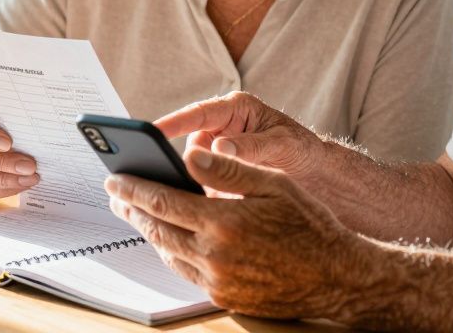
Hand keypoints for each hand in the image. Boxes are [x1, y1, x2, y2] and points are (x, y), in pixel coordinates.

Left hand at [105, 148, 376, 319]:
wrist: (337, 277)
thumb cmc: (310, 225)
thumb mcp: (274, 184)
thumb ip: (229, 170)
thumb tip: (190, 154)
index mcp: (223, 222)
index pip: (162, 201)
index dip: (134, 188)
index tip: (114, 178)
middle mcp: (214, 256)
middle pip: (157, 229)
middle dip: (132, 209)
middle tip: (116, 195)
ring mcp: (218, 281)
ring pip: (168, 253)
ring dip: (149, 231)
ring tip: (138, 213)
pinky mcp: (225, 297)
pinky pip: (187, 272)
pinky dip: (172, 252)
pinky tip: (170, 240)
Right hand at [155, 91, 325, 183]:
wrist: (316, 174)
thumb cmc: (302, 149)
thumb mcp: (282, 144)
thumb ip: (252, 146)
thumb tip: (220, 148)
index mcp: (236, 109)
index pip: (198, 113)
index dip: (173, 123)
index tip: (152, 132)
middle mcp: (221, 128)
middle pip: (188, 143)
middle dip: (176, 159)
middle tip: (161, 174)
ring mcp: (218, 151)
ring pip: (192, 167)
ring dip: (189, 181)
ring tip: (183, 197)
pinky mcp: (218, 173)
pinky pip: (200, 183)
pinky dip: (198, 195)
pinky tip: (198, 209)